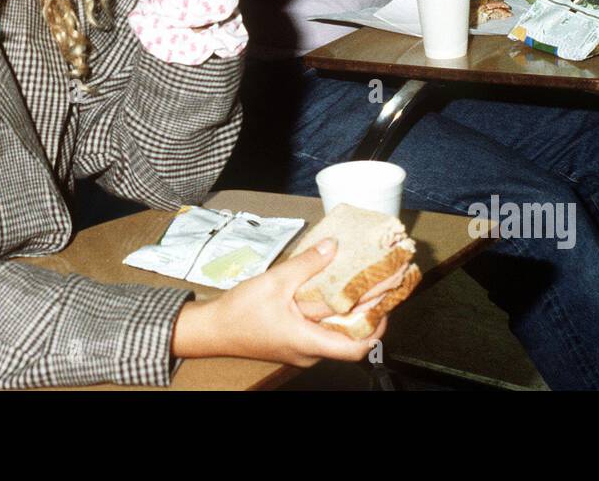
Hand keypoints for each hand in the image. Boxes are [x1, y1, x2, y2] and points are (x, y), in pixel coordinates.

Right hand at [171, 239, 386, 366]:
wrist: (213, 329)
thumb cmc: (241, 310)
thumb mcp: (275, 281)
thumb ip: (307, 264)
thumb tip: (334, 246)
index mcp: (308, 342)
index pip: (356, 348)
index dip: (377, 329)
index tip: (385, 305)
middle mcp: (309, 351)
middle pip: (349, 340)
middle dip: (366, 316)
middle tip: (376, 289)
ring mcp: (301, 349)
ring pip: (335, 335)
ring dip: (348, 314)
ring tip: (359, 287)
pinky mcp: (294, 343)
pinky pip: (320, 331)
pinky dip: (330, 315)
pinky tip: (331, 293)